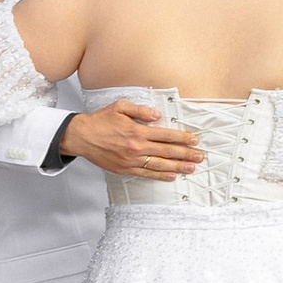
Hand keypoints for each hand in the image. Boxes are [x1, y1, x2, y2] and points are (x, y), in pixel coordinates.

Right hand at [62, 100, 203, 177]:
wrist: (81, 137)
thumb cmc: (101, 121)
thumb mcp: (120, 107)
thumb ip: (141, 110)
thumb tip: (158, 115)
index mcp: (137, 131)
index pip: (166, 135)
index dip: (182, 138)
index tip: (194, 140)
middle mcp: (136, 147)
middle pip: (167, 152)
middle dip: (186, 154)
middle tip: (200, 156)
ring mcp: (131, 161)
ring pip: (160, 165)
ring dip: (178, 167)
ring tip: (191, 168)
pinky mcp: (125, 169)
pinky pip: (146, 174)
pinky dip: (160, 175)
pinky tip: (172, 175)